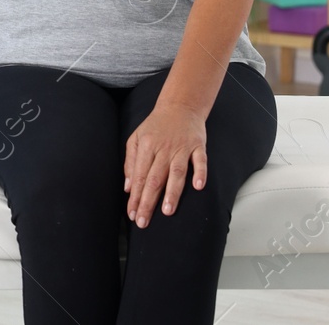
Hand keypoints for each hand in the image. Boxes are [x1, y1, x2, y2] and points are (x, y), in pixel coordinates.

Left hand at [122, 101, 206, 227]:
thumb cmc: (156, 126)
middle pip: (154, 178)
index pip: (139, 176)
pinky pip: (200, 160)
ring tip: (167, 211)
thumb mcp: (137, 138)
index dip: (135, 197)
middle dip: (148, 201)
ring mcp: (182, 147)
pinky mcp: (198, 145)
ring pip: (176, 172)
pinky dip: (200, 172)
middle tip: (143, 222)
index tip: (132, 215)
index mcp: (146, 146)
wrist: (180, 106)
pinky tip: (198, 186)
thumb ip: (131, 162)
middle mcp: (163, 148)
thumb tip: (128, 188)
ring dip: (172, 192)